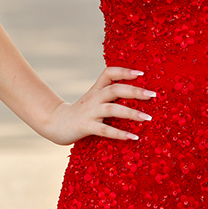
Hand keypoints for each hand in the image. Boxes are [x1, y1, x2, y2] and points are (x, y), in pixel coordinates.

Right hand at [40, 66, 155, 144]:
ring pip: (112, 109)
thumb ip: (108, 93)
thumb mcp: (93, 98)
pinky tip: (134, 137)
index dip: (124, 71)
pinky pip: (105, 130)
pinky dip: (120, 133)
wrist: (55, 124)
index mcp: (96, 89)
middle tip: (152, 95)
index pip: (109, 73)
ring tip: (148, 117)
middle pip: (115, 89)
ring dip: (131, 112)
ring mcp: (89, 112)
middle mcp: (94, 98)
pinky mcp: (86, 126)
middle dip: (135, 91)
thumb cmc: (81, 112)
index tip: (142, 74)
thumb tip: (135, 92)